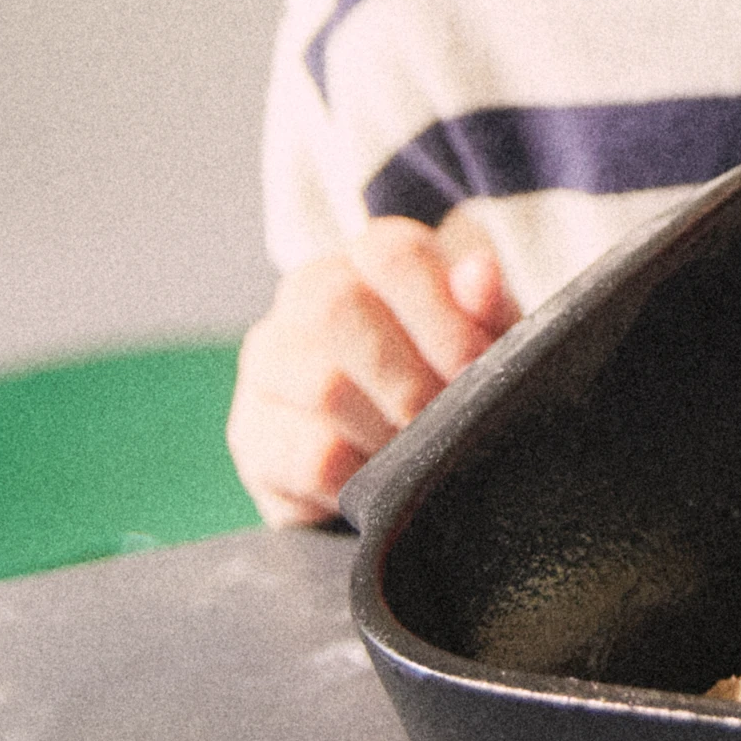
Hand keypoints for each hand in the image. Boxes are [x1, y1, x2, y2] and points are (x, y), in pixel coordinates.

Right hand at [228, 210, 516, 522]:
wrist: (396, 467)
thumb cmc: (446, 382)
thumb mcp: (483, 344)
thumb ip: (486, 311)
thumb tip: (480, 273)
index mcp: (368, 260)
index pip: (391, 254)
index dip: (442, 314)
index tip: (474, 369)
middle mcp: (307, 295)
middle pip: (336, 309)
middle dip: (407, 378)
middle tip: (446, 424)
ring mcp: (269, 364)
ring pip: (321, 386)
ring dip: (387, 432)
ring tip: (419, 459)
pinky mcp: (253, 437)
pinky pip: (307, 457)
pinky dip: (359, 479)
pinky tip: (380, 486)